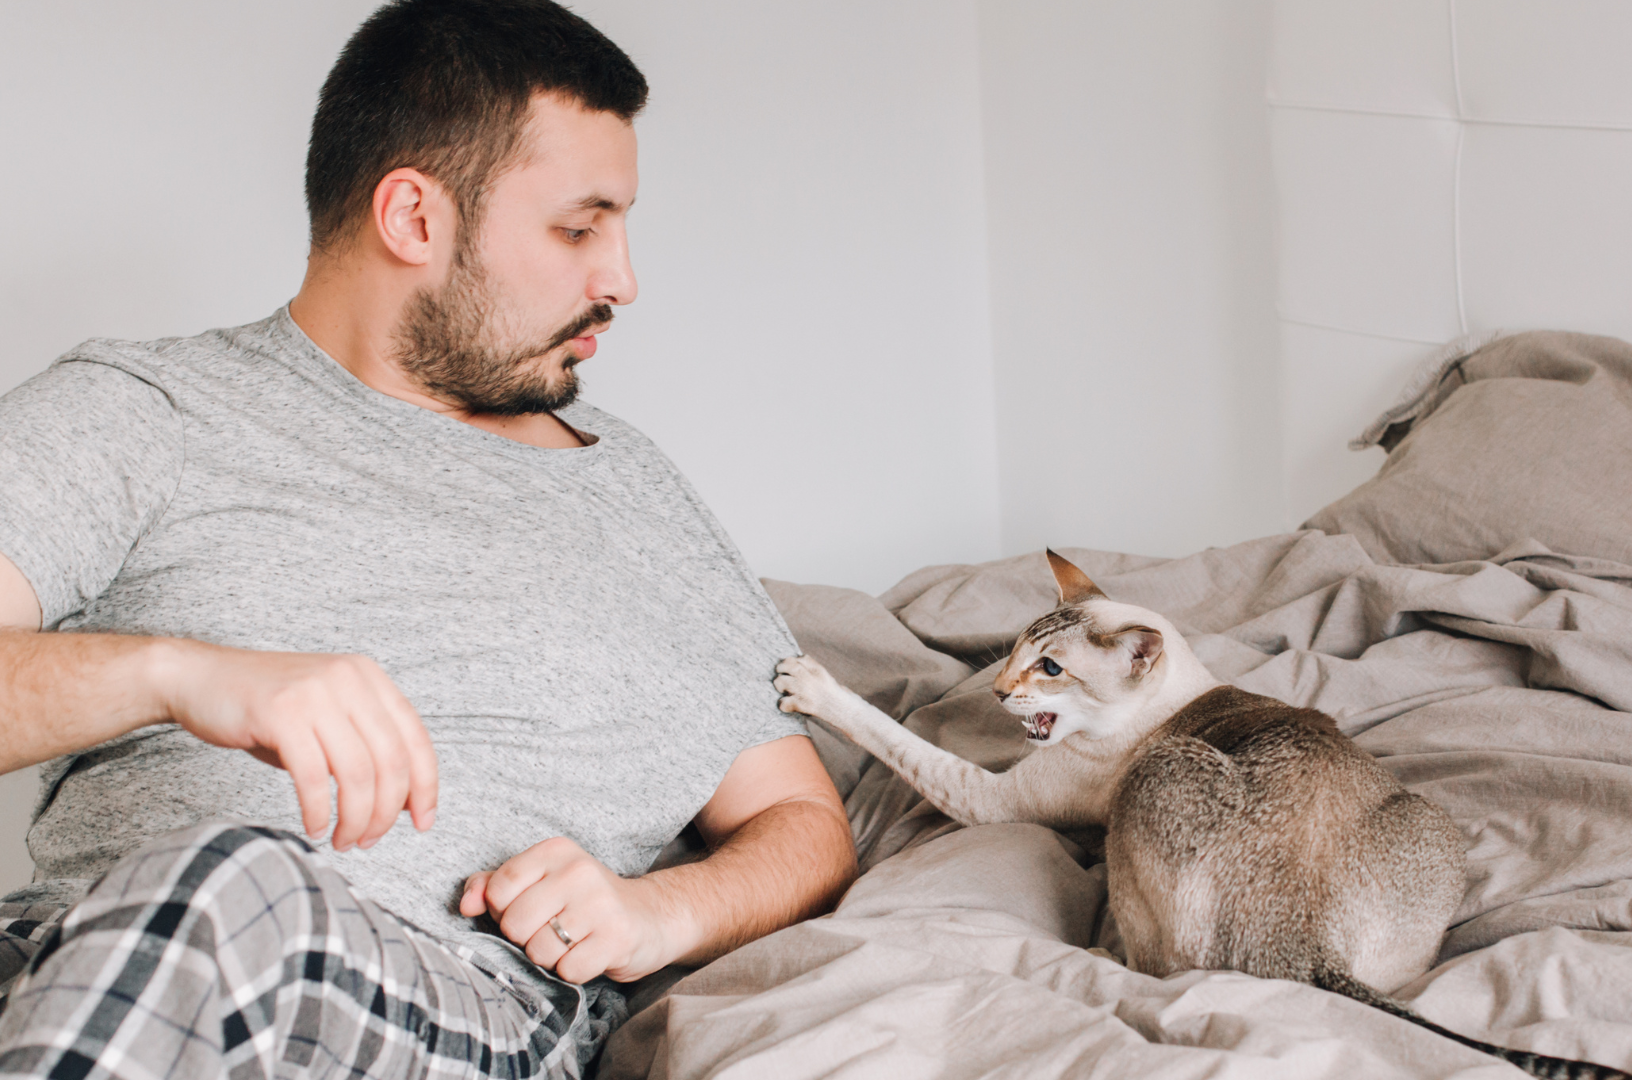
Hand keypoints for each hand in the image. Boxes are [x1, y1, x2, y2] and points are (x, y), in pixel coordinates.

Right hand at [155, 640, 437, 850]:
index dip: (425, 787)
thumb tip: (404, 803)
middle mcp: (349, 679)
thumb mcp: (327, 721)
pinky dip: (318, 811)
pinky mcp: (281, 712)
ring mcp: (316, 693)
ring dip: (355, 818)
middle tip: (369, 841)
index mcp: (369, 677)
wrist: (199, 678)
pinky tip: (314, 827)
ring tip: (344, 841)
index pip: (415, 738)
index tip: (421, 823)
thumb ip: (365, 751)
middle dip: (386, 812)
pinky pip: (313, 776)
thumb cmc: (266, 709)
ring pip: (357, 772)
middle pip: (391, 760)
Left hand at [460, 837, 686, 983]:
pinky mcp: (616, 936)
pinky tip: (590, 953)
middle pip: (514, 924)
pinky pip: (568, 970)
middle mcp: (578, 870)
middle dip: (527, 938)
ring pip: (538, 951)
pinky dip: (574, 970)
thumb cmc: (582, 901)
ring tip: (573, 941)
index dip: (503, 910)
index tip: (529, 909)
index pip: (498, 889)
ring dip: (551, 957)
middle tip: (553, 929)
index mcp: (555, 850)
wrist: (649, 916)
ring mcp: (600, 903)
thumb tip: (464, 904)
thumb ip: (493, 886)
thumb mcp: (539, 882)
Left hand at [772, 654, 846, 719]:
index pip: (798, 658)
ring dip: (780, 686)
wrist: (848, 712)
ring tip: (785, 691)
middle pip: (787, 665)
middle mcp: (810, 677)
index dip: (791, 662)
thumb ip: (814, 670)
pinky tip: (789, 706)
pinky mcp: (803, 705)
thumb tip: (800, 661)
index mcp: (818, 669)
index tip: (790, 668)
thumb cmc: (838, 697)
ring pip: (781, 681)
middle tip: (782, 676)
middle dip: (781, 670)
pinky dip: (784, 705)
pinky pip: (784, 703)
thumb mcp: (827, 678)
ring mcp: (805, 691)